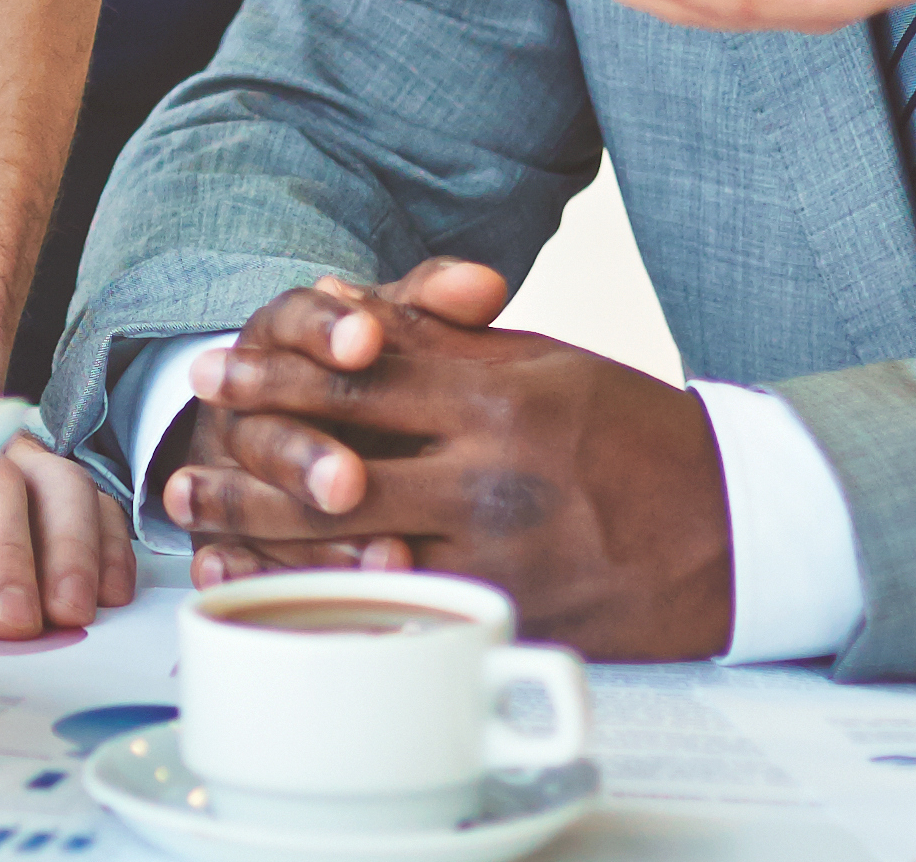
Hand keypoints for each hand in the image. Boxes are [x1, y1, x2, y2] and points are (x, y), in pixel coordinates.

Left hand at [152, 265, 734, 659]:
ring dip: (263, 539)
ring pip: (351, 547)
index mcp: (497, 397)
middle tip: (178, 464)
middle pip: (334, 466)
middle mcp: (489, 474)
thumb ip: (442, 337)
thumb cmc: (633, 432)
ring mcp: (498, 552)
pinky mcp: (510, 616)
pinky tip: (275, 593)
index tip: (212, 366)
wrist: (736, 525)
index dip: (274, 368)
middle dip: (244, 464)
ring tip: (201, 528)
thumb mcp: (543, 361)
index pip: (359, 373)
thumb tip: (342, 298)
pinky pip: (399, 609)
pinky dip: (327, 599)